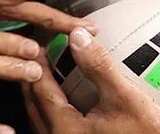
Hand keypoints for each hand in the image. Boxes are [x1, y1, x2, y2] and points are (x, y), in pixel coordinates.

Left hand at [23, 28, 159, 133]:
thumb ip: (99, 67)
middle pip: (34, 107)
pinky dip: (53, 112)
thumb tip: (77, 35)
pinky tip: (64, 103)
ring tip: (46, 77)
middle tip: (36, 57)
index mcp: (64, 129)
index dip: (37, 66)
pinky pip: (55, 129)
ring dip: (41, 98)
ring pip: (42, 121)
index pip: (39, 91)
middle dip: (33, 80)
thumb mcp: (126, 98)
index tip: (37, 45)